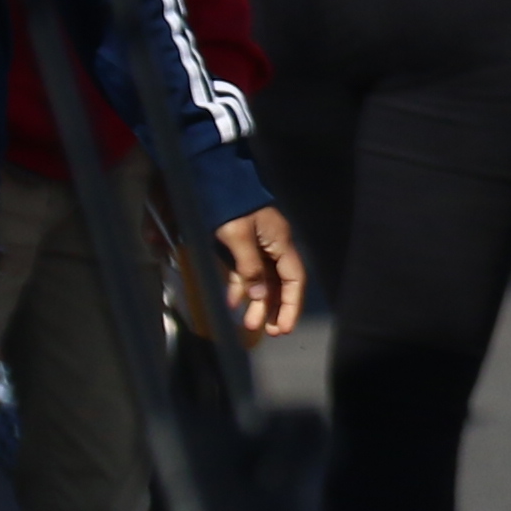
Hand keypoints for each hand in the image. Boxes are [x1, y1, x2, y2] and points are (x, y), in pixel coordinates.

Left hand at [214, 207, 302, 338]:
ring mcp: (258, 245)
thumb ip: (249, 268)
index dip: (292, 305)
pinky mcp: (241, 244)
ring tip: (248, 324)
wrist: (215, 178)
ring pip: (262, 280)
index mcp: (280, 242)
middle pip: (280, 283)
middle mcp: (273, 246)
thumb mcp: (238, 237)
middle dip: (276, 308)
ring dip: (257, 302)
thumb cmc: (230, 207)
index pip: (294, 279)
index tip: (285, 328)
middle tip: (269, 332)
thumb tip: (258, 296)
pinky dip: (240, 287)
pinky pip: (245, 271)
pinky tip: (232, 303)